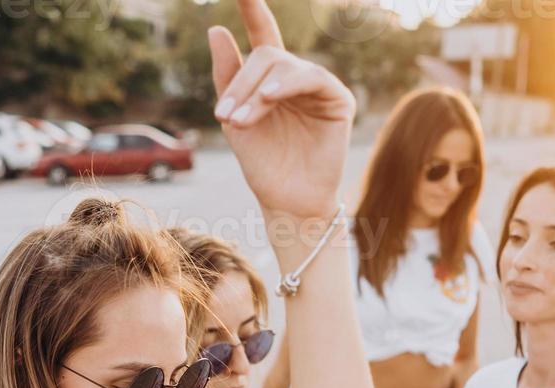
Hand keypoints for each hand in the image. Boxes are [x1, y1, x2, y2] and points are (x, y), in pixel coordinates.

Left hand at [207, 0, 354, 219]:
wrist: (286, 201)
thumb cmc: (262, 163)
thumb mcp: (234, 118)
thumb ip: (227, 76)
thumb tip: (217, 29)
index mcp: (269, 79)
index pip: (262, 33)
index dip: (252, 9)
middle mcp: (295, 77)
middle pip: (265, 54)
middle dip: (240, 83)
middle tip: (224, 117)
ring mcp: (318, 86)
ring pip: (283, 65)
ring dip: (257, 90)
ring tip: (241, 120)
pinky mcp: (337, 100)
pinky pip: (311, 78)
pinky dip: (286, 85)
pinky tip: (269, 98)